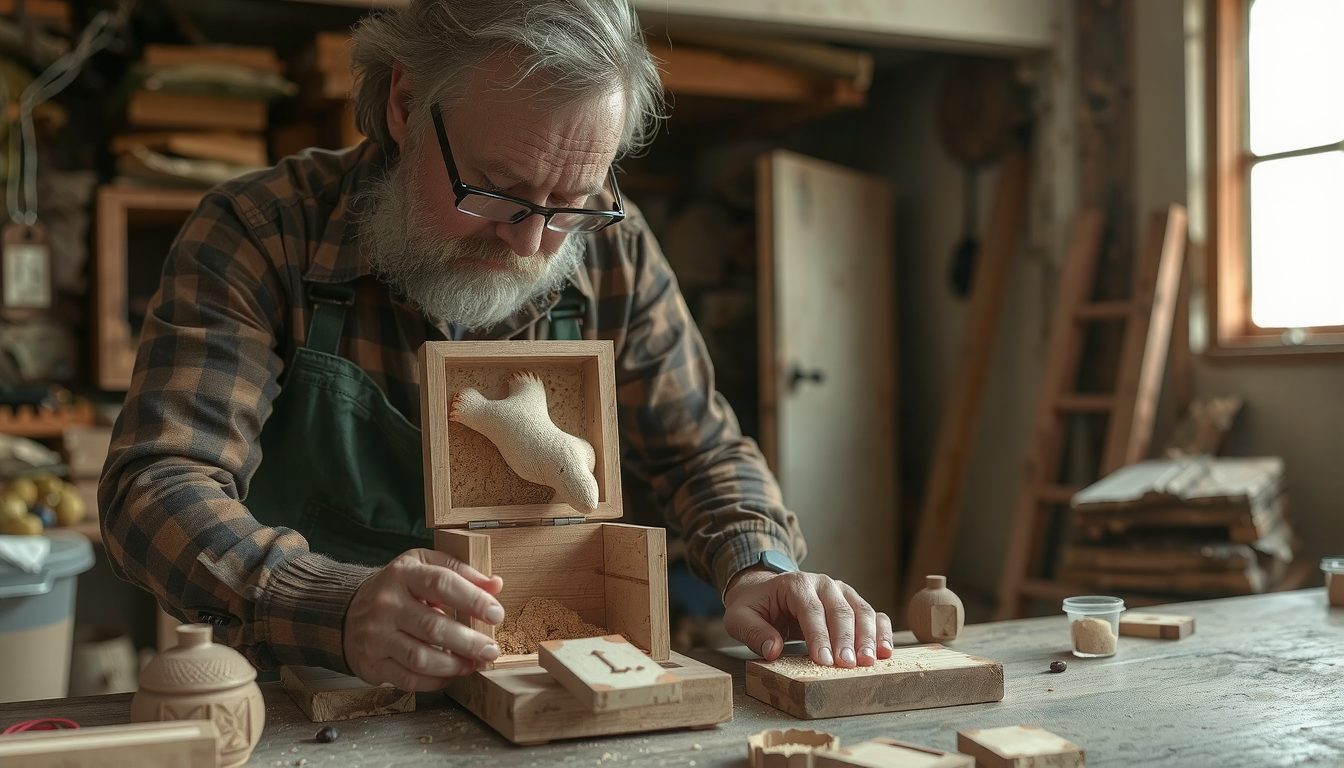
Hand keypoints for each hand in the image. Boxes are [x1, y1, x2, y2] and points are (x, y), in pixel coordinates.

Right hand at [343, 548, 504, 690]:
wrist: (346, 611)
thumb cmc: (397, 588)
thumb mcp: (424, 565)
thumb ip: (460, 571)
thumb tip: (495, 585)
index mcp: (403, 574)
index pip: (441, 583)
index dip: (473, 599)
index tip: (496, 614)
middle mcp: (386, 604)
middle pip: (434, 626)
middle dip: (469, 642)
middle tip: (491, 650)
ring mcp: (376, 636)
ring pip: (421, 658)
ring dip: (454, 665)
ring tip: (474, 664)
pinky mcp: (371, 662)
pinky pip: (408, 679)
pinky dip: (435, 681)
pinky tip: (451, 674)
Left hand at [723, 568, 892, 667]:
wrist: (764, 588)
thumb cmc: (754, 604)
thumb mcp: (740, 616)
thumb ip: (754, 632)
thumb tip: (773, 650)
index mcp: (795, 584)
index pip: (810, 610)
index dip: (818, 636)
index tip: (823, 661)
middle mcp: (822, 583)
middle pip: (840, 610)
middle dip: (846, 639)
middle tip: (849, 665)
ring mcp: (840, 591)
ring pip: (861, 610)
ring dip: (868, 637)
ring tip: (870, 662)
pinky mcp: (852, 601)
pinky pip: (872, 613)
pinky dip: (882, 631)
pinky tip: (885, 651)